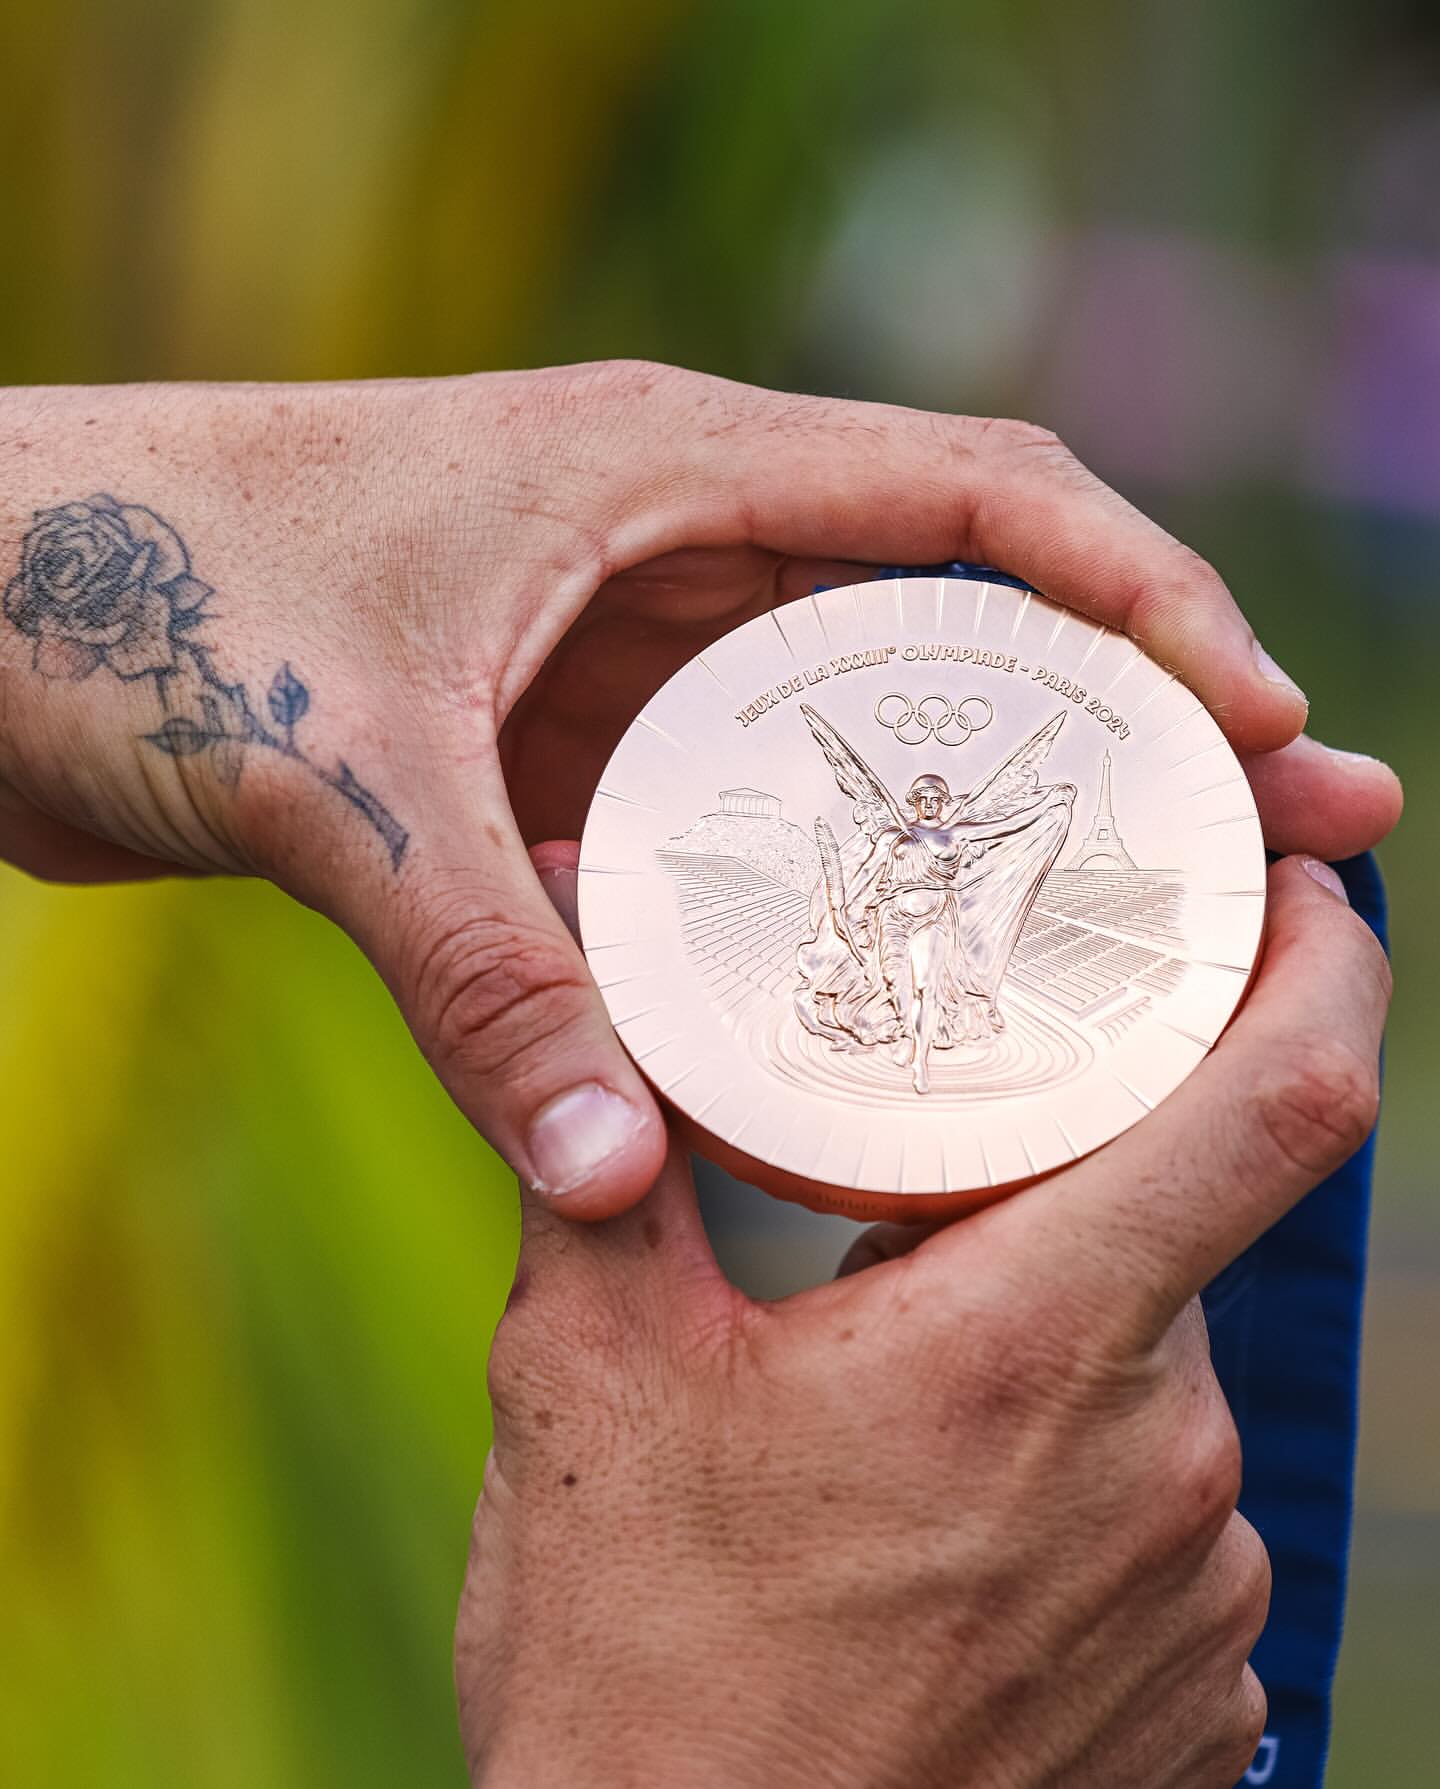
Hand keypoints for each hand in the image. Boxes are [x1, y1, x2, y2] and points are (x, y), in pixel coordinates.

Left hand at [0, 365, 1400, 1215]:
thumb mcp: (335, 771)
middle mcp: (665, 544)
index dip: (1140, 601)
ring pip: (859, 732)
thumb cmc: (126, 594)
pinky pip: (731, 821)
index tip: (1255, 722)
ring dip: (992, 820)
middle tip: (1281, 842)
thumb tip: (617, 1183)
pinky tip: (896, 986)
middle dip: (1131, 725)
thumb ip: (483, 975)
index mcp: (659, 464)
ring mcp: (615, 648)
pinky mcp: (550, 746)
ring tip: (1140, 931)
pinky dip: (819, 894)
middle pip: (960, 623)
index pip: (973, 497)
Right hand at [455, 855, 1389, 1786]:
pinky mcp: (1197, 1701)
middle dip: (1073, 1188)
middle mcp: (1161, 1463)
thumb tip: (575, 986)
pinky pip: (1162, 1520)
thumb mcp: (593, 1380)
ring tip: (893, 1403)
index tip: (1304, 891)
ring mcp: (1198, 1599)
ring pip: (1154, 1381)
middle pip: (1177, 1236)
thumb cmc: (643, 1676)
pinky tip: (936, 1529)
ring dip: (1052, 1348)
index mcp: (1026, 1345)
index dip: (1325, 967)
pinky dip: (1071, 1479)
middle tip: (930, 1192)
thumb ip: (610, 1163)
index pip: (1280, 1107)